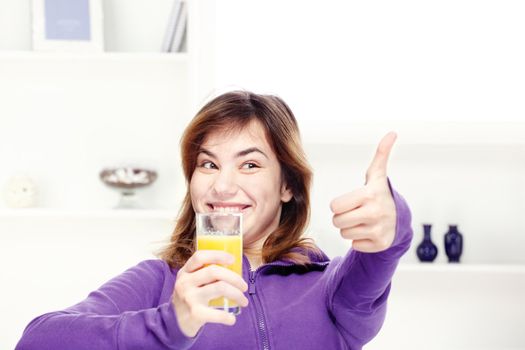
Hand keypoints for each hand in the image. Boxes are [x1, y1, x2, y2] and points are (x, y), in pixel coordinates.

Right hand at [172, 250, 248, 336]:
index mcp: (185, 271)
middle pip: (214, 271)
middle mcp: (185, 282)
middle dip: (235, 278)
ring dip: (237, 294)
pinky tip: (232, 319)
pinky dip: (227, 317)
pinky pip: (216, 313)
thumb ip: (204, 273)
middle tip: (244, 286)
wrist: (174, 323)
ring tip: (244, 301)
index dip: (218, 255)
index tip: (232, 259)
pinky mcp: (194, 314)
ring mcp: (189, 298)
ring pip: (220, 288)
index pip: (200, 257)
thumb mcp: (190, 282)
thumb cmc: (189, 298)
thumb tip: (234, 267)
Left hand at [330, 132, 397, 252]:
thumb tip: (392, 133)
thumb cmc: (379, 194)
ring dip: (350, 229)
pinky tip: (370, 232)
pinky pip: (354, 245)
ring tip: (363, 221)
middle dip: (342, 217)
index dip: (339, 204)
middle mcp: (375, 213)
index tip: (351, 202)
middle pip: (337, 221)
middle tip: (355, 212)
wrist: (400, 218)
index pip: (335, 206)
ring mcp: (379, 230)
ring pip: (344, 234)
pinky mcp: (380, 244)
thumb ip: (380, 154)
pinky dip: (360, 240)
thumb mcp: (377, 176)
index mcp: (369, 195)